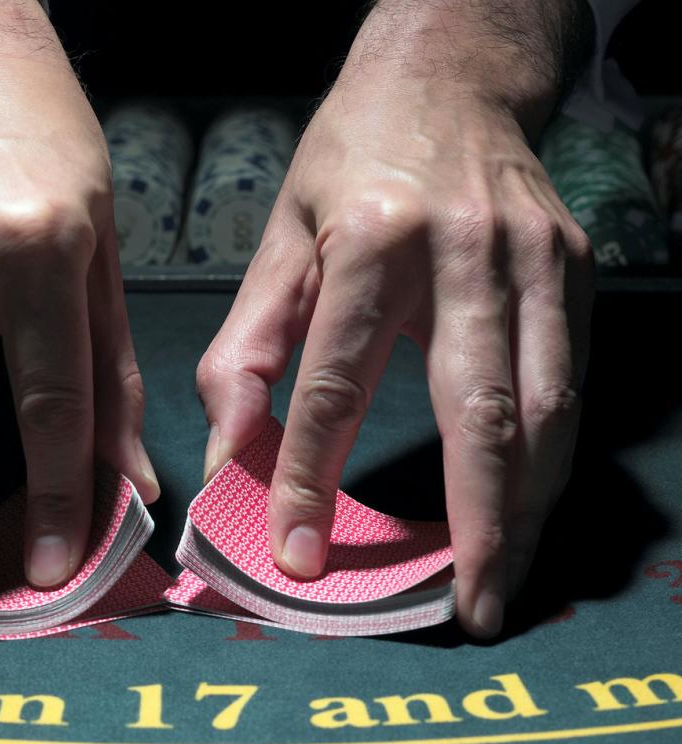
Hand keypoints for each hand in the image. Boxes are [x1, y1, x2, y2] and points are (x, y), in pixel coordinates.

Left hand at [197, 0, 594, 637]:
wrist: (449, 75)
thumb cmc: (349, 162)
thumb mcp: (277, 241)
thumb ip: (247, 350)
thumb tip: (230, 456)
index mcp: (370, 244)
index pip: (335, 388)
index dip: (312, 481)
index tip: (300, 557)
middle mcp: (466, 255)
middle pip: (480, 414)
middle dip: (479, 526)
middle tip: (468, 609)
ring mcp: (534, 263)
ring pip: (547, 411)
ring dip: (528, 510)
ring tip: (501, 581)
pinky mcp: (573, 271)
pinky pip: (571, 384)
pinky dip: (553, 460)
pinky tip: (528, 507)